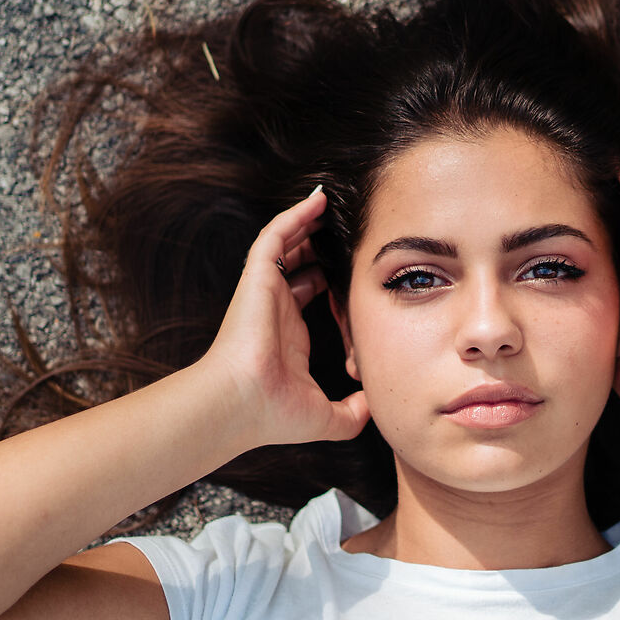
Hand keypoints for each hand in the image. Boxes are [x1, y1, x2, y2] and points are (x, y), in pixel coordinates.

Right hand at [197, 186, 370, 447]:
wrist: (242, 404)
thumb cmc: (273, 414)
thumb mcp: (329, 418)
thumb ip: (355, 411)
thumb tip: (377, 404)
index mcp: (288, 334)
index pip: (309, 293)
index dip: (331, 280)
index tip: (354, 270)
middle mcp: (275, 308)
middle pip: (298, 263)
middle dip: (320, 244)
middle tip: (346, 227)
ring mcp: (265, 290)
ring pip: (287, 244)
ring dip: (308, 223)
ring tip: (333, 203)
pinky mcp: (258, 277)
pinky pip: (276, 235)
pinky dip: (295, 216)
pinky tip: (317, 201)